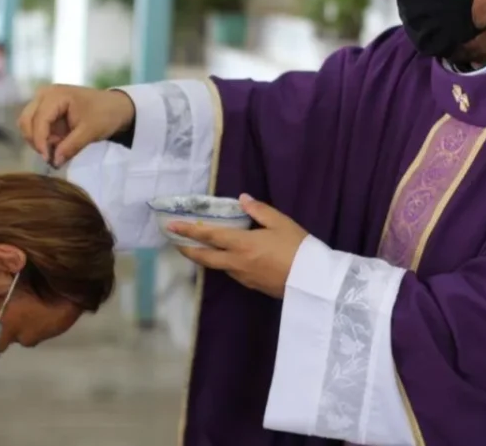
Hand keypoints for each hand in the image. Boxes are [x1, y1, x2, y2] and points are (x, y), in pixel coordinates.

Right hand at [18, 85, 135, 166]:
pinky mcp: (46, 110)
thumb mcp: (90, 132)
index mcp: (55, 95)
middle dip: (37, 140)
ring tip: (59, 146)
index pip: (39, 120)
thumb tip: (54, 162)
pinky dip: (44, 138)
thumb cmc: (105, 114)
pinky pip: (36, 126)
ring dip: (40, 139)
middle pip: (26, 121)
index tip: (47, 159)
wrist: (117, 107)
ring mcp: (44, 101)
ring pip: (28, 124)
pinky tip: (59, 143)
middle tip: (51, 155)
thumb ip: (71, 146)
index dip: (40, 141)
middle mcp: (45, 94)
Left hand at [172, 195, 307, 298]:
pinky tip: (226, 257)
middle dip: (188, 249)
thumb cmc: (298, 248)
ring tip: (199, 247)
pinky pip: (231, 272)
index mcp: (242, 244)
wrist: (313, 281)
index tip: (172, 226)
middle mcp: (237, 262)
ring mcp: (243, 277)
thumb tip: (242, 199)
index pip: (209, 236)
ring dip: (205, 257)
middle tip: (175, 242)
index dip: (189, 231)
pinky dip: (222, 263)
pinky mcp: (252, 286)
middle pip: (205, 258)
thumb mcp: (281, 223)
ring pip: (217, 266)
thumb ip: (259, 210)